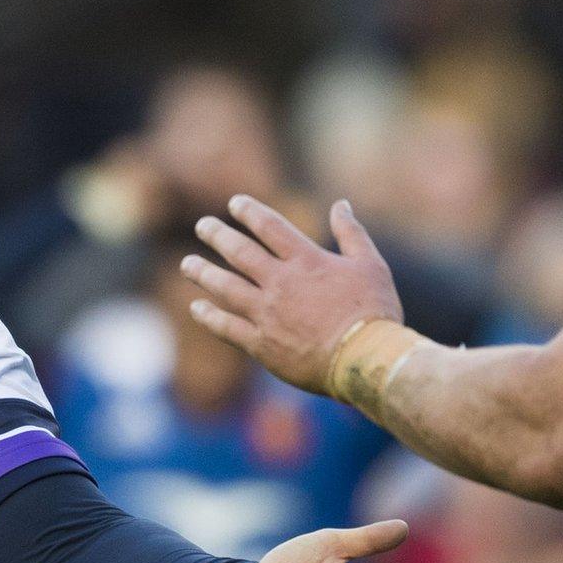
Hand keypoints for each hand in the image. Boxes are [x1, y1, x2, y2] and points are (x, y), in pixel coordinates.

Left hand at [184, 196, 402, 395]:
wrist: (365, 358)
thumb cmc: (374, 312)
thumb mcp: (370, 264)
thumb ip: (351, 232)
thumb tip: (341, 204)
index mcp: (306, 260)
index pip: (270, 227)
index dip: (249, 211)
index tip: (234, 203)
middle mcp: (281, 283)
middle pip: (239, 252)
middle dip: (217, 235)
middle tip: (202, 225)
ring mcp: (267, 314)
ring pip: (225, 287)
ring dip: (203, 273)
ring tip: (188, 264)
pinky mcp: (262, 344)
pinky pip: (227, 327)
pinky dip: (209, 317)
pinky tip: (197, 308)